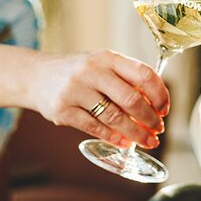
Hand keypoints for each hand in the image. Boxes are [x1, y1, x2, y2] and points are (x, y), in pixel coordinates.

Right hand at [30, 49, 168, 148]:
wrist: (35, 76)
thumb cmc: (78, 72)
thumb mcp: (102, 64)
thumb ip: (126, 78)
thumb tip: (156, 104)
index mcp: (107, 57)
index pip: (143, 74)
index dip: (159, 94)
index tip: (165, 109)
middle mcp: (91, 71)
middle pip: (131, 99)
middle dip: (150, 119)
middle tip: (158, 130)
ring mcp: (75, 90)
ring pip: (115, 118)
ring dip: (136, 133)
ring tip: (148, 141)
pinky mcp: (63, 111)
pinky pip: (95, 128)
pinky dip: (114, 138)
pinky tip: (125, 143)